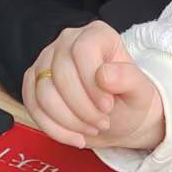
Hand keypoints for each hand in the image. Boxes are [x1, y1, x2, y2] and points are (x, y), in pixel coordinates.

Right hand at [22, 22, 163, 151]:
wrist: (119, 118)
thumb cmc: (129, 100)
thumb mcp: (139, 91)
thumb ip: (127, 78)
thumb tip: (104, 75)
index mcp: (96, 34)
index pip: (83, 51)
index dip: (92, 83)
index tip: (107, 106)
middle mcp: (67, 41)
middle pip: (61, 74)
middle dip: (82, 108)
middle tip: (102, 123)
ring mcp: (46, 60)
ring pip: (43, 93)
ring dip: (68, 121)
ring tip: (90, 129)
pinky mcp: (33, 81)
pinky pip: (32, 106)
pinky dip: (53, 128)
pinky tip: (74, 137)